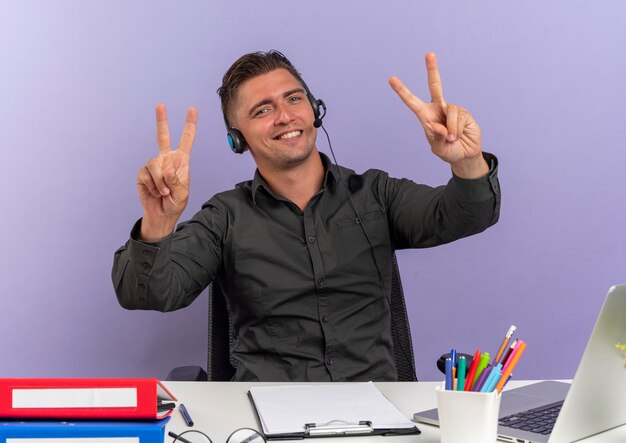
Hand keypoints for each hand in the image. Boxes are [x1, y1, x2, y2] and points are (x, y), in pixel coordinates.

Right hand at [136, 104, 197, 240]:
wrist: (162, 213)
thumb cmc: (175, 202)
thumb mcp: (182, 193)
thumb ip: (176, 181)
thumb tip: (167, 169)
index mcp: (181, 160)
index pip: (186, 140)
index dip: (189, 125)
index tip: (192, 109)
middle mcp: (166, 158)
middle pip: (162, 136)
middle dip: (161, 120)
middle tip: (160, 105)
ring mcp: (154, 165)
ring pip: (155, 165)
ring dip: (161, 182)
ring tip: (164, 192)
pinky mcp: (143, 173)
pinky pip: (147, 176)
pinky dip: (153, 187)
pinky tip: (155, 193)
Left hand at [389, 53, 487, 177]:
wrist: (466, 154)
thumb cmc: (449, 151)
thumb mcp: (439, 149)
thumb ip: (437, 138)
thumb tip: (438, 125)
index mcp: (425, 116)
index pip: (412, 102)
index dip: (402, 91)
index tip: (392, 79)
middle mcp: (438, 109)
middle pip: (435, 86)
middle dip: (433, 70)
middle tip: (430, 54)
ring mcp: (451, 109)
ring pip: (450, 110)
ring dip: (451, 129)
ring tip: (453, 139)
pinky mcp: (464, 112)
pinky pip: (459, 117)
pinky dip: (457, 129)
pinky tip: (458, 135)